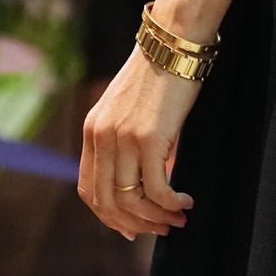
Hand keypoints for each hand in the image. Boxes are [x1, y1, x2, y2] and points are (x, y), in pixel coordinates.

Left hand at [80, 49, 198, 239]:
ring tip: (177, 217)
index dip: (110, 216)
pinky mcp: (149, 138)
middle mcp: (101, 136)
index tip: (132, 227)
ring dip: (156, 218)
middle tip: (161, 229)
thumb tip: (136, 184)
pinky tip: (185, 201)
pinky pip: (157, 189)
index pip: (89, 189)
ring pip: (133, 200)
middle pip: (108, 202)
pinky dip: (171, 203)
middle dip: (135, 223)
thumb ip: (121, 142)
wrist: (172, 46)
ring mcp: (122, 138)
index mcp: (92, 131)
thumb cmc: (156, 78)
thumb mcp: (125, 110)